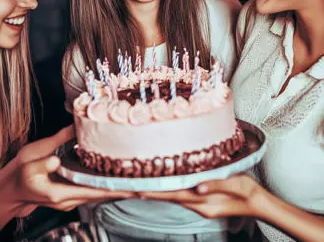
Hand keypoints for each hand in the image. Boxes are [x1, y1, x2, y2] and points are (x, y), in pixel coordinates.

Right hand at [0, 125, 134, 216]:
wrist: (10, 190)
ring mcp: (70, 197)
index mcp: (61, 193)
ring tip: (135, 175)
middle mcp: (69, 198)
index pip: (95, 192)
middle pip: (102, 194)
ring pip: (98, 192)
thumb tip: (66, 142)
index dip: (116, 188)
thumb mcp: (30, 159)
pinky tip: (114, 174)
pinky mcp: (70, 192)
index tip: (135, 186)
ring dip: (115, 185)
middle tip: (144, 178)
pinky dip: (104, 183)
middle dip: (122, 187)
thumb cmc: (19, 176)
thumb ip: (48, 152)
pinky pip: (92, 189)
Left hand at [140, 174, 263, 218]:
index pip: (174, 195)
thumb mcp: (235, 185)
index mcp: (204, 201)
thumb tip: (198, 186)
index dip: (156, 192)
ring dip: (157, 192)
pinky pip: (181, 196)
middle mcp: (199, 204)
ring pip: (173, 197)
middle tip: (131, 187)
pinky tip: (164, 186)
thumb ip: (216, 185)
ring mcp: (200, 204)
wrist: (258, 203)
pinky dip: (169, 191)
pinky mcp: (204, 201)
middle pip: (169, 197)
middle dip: (150, 193)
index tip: (138, 189)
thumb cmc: (248, 192)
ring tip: (140, 186)